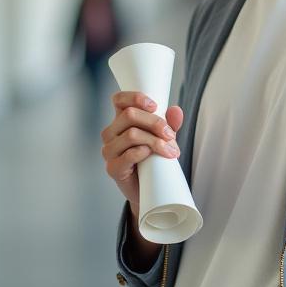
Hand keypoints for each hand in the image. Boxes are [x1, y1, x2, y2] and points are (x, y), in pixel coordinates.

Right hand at [101, 91, 184, 205]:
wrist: (147, 188)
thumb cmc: (152, 159)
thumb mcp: (163, 138)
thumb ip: (170, 123)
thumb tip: (176, 110)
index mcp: (120, 121)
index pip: (119, 100)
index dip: (135, 98)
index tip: (155, 106)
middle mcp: (111, 133)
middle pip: (130, 115)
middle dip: (155, 123)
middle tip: (171, 135)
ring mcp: (109, 151)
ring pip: (132, 134)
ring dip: (155, 141)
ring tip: (170, 151)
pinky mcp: (112, 168)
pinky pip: (129, 154)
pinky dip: (144, 152)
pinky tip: (152, 156)